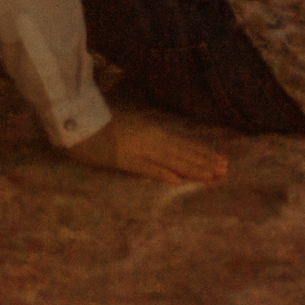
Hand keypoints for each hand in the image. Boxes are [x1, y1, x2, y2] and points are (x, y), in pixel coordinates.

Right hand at [63, 112, 227, 183]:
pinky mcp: (124, 159)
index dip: (203, 153)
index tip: (221, 161)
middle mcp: (151, 139)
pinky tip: (176, 181)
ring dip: (192, 169)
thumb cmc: (105, 126)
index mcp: (153, 132)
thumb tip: (169, 150)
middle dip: (205, 162)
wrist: (80, 124)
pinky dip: (161, 173)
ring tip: (211, 177)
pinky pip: (146, 168)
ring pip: (171, 160)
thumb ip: (152, 139)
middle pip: (183, 153)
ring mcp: (139, 149)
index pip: (184, 145)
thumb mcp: (134, 130)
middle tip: (225, 171)